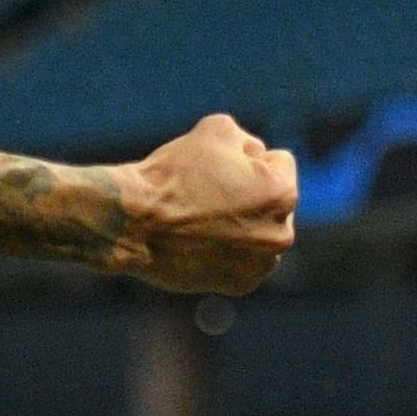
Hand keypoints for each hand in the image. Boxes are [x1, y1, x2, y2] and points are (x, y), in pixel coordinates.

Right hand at [112, 114, 297, 294]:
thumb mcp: (217, 129)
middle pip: (273, 200)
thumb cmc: (175, 174)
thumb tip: (255, 156)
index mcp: (282, 194)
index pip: (279, 163)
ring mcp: (261, 265)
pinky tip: (200, 241)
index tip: (217, 167)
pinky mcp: (241, 286)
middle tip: (209, 193)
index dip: (247, 158)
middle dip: (251, 193)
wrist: (133, 223)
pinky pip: (245, 258)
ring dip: (244, 224)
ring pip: (261, 231)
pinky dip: (229, 250)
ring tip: (203, 218)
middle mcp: (281, 234)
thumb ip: (247, 140)